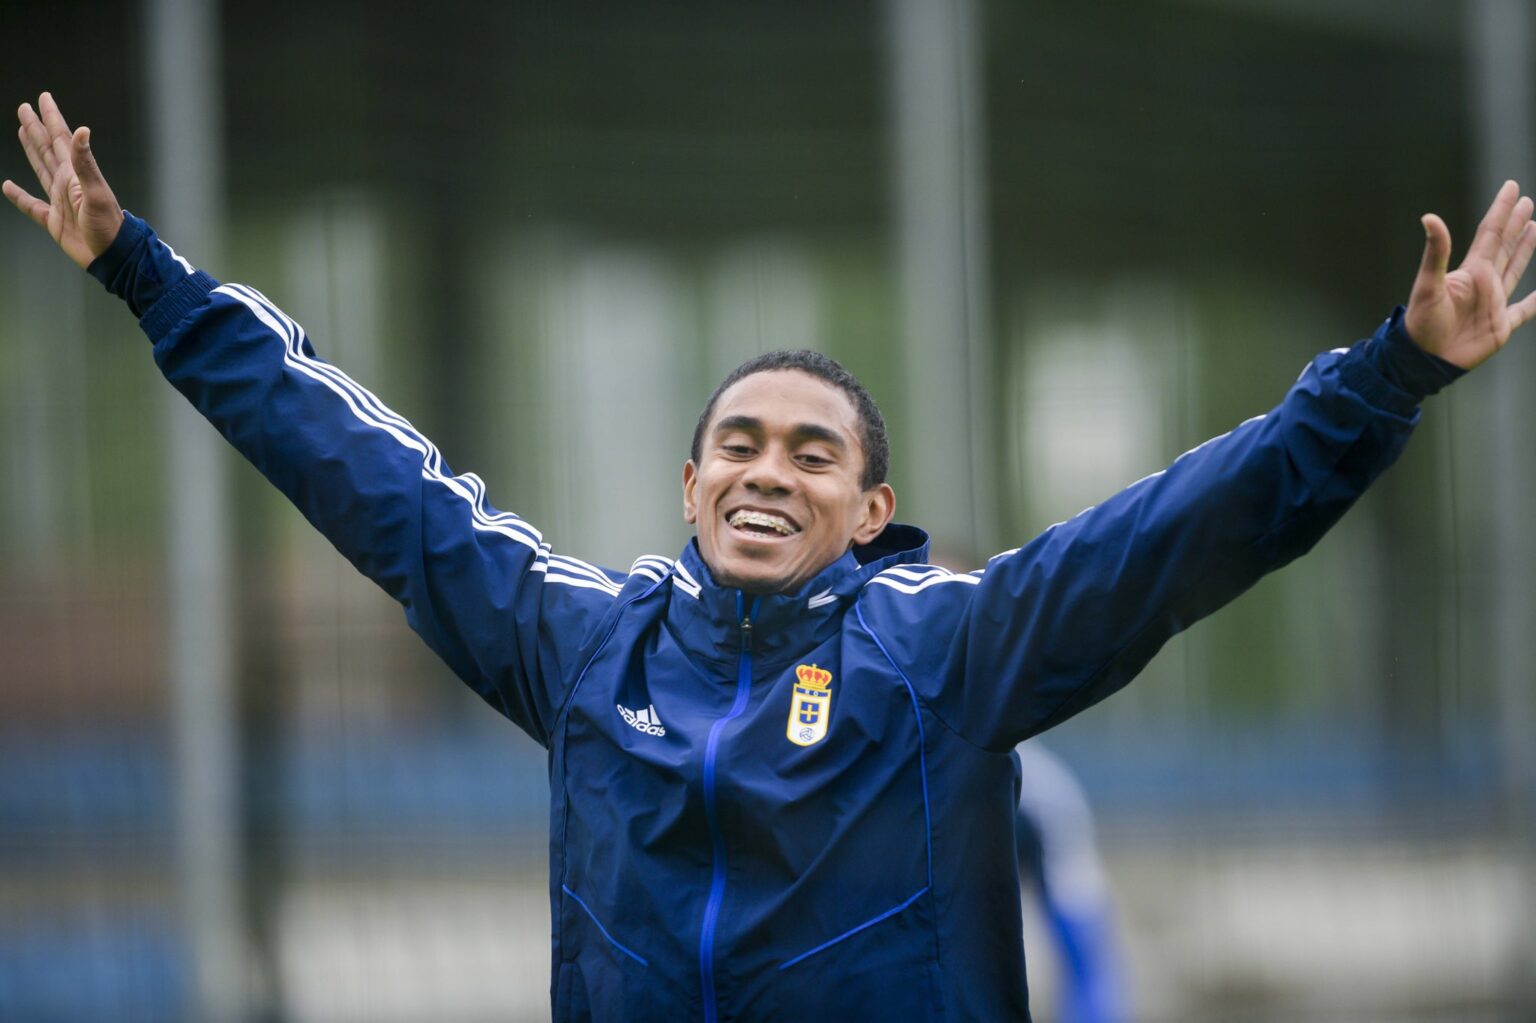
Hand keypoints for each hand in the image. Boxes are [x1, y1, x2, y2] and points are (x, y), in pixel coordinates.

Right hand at [2, 92, 122, 268]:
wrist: (111, 256)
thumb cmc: (108, 226)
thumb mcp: (96, 192)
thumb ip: (85, 163)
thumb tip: (81, 131)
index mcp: (76, 174)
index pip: (61, 139)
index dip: (52, 118)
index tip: (43, 98)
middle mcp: (67, 183)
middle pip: (47, 149)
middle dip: (36, 128)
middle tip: (24, 109)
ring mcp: (59, 201)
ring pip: (40, 169)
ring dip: (31, 150)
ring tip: (23, 133)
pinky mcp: (53, 221)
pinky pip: (32, 206)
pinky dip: (19, 197)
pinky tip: (8, 187)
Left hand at [1405, 180, 1535, 369]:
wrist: (1424, 359)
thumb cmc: (1421, 324)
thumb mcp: (1428, 285)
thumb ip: (1435, 253)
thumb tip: (1429, 217)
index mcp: (1471, 271)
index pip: (1490, 233)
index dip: (1501, 210)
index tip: (1511, 187)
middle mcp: (1484, 283)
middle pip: (1505, 246)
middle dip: (1515, 224)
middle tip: (1526, 202)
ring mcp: (1494, 303)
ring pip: (1515, 269)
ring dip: (1524, 249)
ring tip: (1533, 228)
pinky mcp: (1500, 326)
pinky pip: (1524, 311)